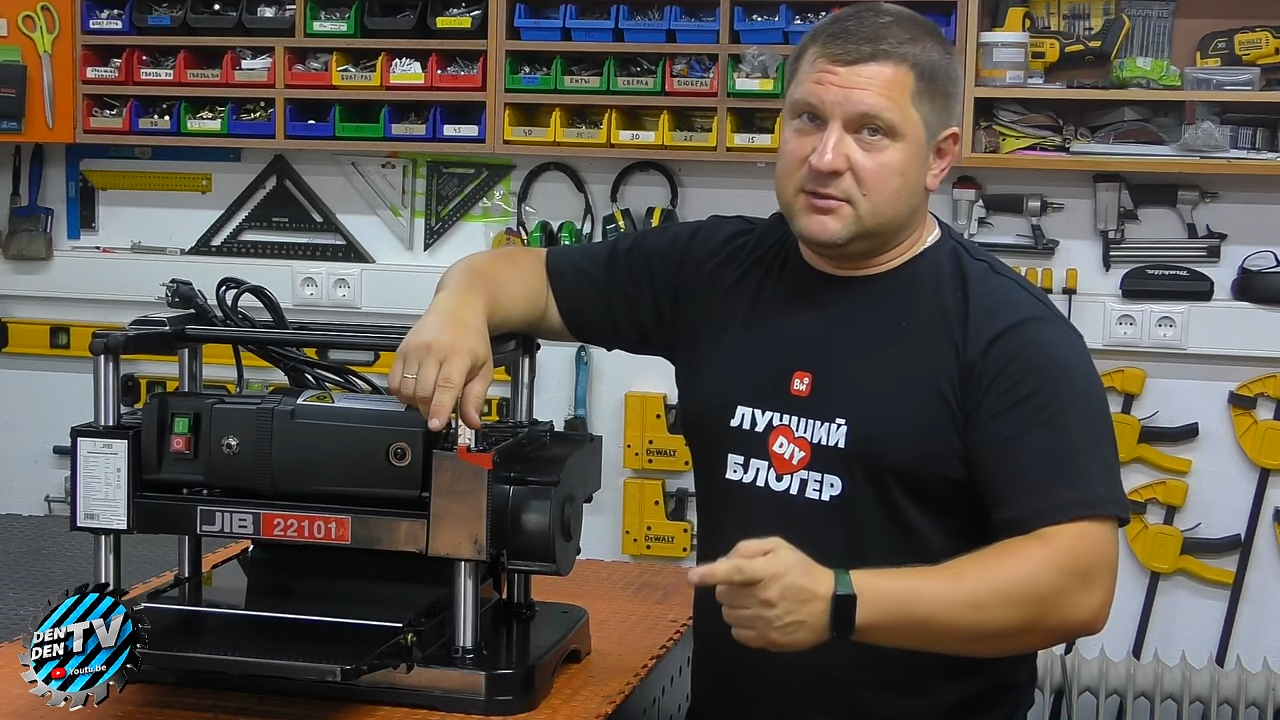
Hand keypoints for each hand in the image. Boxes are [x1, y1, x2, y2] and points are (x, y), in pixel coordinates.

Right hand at [390, 292, 493, 430]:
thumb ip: (476, 397)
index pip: (446, 387)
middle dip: (429, 410)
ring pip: (406, 390)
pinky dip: (402, 393)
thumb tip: (472, 423)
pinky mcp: (401, 350)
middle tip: (440, 411)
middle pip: (423, 393)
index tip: (436, 425)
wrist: (458, 307)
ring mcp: (414, 350)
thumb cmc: (472, 337)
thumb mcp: (484, 367)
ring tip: (430, 396)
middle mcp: (433, 351)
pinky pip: (394, 381)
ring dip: (416, 403)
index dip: (439, 409)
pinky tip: (415, 389)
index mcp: (458, 355)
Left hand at [687, 537, 834, 651]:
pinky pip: (737, 633)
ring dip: (733, 606)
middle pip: (723, 595)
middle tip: (745, 585)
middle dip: (728, 588)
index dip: (709, 574)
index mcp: (766, 572)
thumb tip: (722, 562)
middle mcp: (762, 598)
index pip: (731, 572)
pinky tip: (756, 617)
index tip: (692, 577)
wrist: (832, 604)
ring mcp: (764, 622)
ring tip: (752, 601)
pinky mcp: (767, 641)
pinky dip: (740, 625)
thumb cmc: (803, 572)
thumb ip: (748, 549)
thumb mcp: (780, 547)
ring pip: (727, 615)